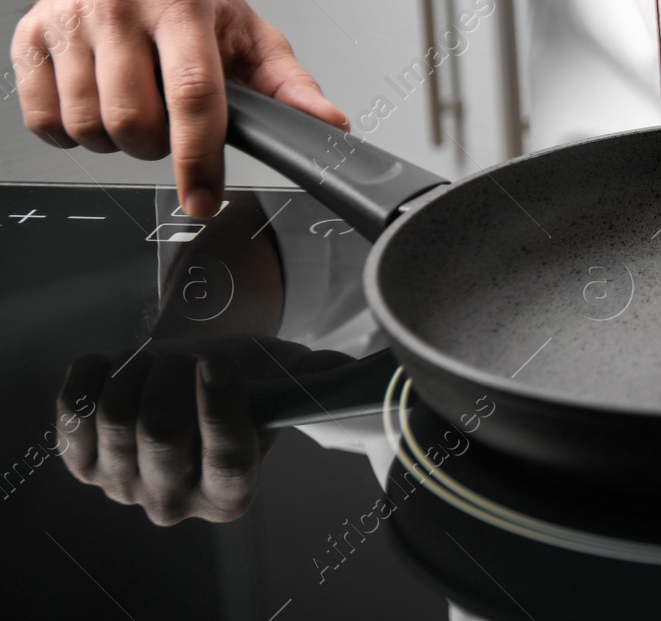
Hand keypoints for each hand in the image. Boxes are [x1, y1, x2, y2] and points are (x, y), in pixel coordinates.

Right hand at [10, 0, 345, 217]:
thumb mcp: (251, 33)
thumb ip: (290, 84)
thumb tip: (327, 123)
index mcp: (180, 1)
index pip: (192, 95)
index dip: (198, 158)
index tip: (205, 197)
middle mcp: (118, 3)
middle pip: (134, 121)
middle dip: (157, 148)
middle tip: (169, 128)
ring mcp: (68, 19)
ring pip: (87, 127)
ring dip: (117, 142)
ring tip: (136, 109)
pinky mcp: (29, 36)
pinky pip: (43, 121)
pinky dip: (72, 133)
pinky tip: (97, 104)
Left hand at [56, 335, 352, 524]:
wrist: (194, 376)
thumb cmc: (250, 378)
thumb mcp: (294, 378)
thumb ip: (332, 379)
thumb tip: (386, 371)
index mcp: (232, 494)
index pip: (226, 460)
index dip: (220, 409)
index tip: (219, 362)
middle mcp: (175, 503)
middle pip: (161, 435)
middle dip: (174, 378)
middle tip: (190, 357)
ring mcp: (123, 486)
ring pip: (116, 419)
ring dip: (138, 373)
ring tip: (161, 362)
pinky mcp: (86, 463)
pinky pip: (73, 419)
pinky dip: (88, 380)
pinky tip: (109, 364)